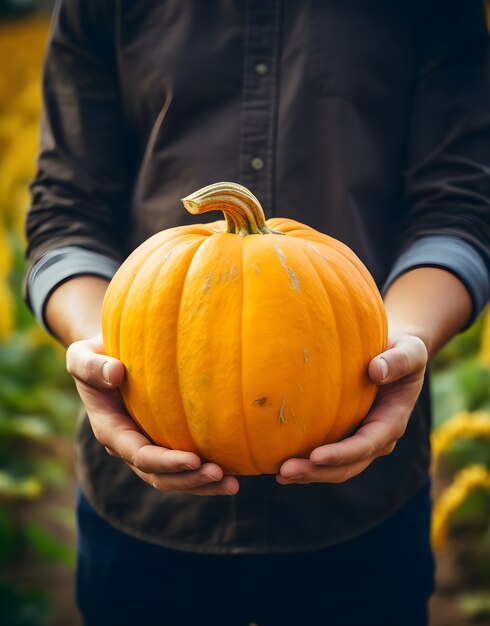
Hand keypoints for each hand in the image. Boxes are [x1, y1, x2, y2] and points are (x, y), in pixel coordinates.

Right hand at [66, 334, 238, 495]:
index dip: (165, 462)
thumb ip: (91, 366)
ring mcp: (148, 446)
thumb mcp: (82, 356)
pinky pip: (184, 464)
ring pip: (173, 478)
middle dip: (189, 480)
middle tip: (221, 476)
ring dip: (202, 484)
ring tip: (232, 484)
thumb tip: (115, 372)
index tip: (194, 460)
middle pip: (159, 476)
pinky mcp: (164, 441)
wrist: (106, 359)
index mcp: (111, 431)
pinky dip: (205, 472)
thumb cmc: (95, 356)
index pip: (139, 454)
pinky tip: (232, 472)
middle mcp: (129, 446)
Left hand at [277, 333, 427, 484]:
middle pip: (347, 465)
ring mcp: (360, 441)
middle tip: (285, 472)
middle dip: (317, 472)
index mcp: (392, 422)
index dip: (342, 454)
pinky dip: (306, 463)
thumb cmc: (401, 349)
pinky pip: (326, 456)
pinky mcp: (345, 436)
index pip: (366, 444)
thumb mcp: (410, 351)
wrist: (394, 355)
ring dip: (308, 473)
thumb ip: (398, 361)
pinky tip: (279, 463)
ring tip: (280, 474)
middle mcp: (377, 439)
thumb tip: (375, 370)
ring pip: (335, 467)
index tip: (316, 456)